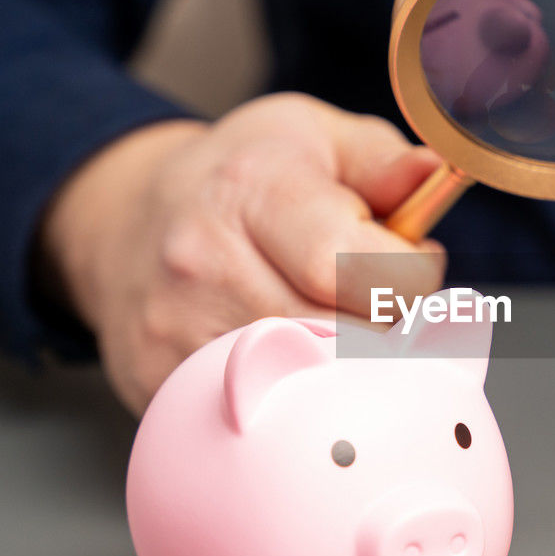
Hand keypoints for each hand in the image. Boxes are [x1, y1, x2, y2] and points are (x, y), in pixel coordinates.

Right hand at [39, 93, 445, 414]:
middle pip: (345, 339)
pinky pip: (260, 418)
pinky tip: (293, 358)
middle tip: (379, 304)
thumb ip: (384, 161)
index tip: (410, 268)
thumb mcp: (316, 137)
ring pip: (308, 389)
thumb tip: (429, 174)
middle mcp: (206, 259)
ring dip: (347, 369)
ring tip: (337, 324)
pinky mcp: (160, 382)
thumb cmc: (242, 179)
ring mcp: (177, 329)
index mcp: (256, 190)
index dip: (412, 281)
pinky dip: (295, 398)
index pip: (362, 269)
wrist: (124, 219)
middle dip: (387, 330)